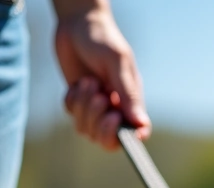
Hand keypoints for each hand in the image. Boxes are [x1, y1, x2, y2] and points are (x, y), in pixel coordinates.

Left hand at [54, 6, 150, 149]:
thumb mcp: (118, 64)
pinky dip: (72, 100)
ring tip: (87, 82)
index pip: (134, 133)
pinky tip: (78, 82)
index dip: (126, 137)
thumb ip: (128, 95)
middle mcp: (115, 107)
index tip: (114, 119)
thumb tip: (141, 125)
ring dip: (83, 107)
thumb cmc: (104, 39)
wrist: (77, 23)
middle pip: (106, 138)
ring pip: (85, 128)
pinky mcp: (77, 100)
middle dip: (98, 120)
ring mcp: (95, 106)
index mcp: (131, 101)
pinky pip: (71, 114)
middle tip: (99, 96)